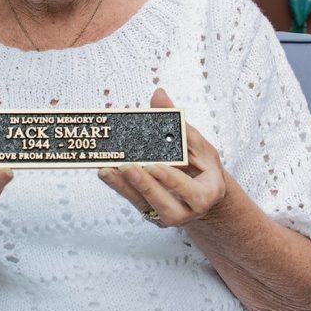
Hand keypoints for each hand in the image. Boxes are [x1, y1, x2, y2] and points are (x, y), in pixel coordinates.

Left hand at [98, 88, 226, 226]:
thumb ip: (179, 123)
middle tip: (127, 167)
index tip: (154, 166)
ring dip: (125, 187)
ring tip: (108, 169)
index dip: (171, 180)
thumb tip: (159, 94)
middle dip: (145, 185)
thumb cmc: (202, 166)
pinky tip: (105, 172)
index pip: (189, 191)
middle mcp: (187, 211)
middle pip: (165, 204)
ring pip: (145, 205)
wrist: (204, 194)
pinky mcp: (151, 214)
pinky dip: (119, 187)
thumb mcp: (199, 144)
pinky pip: (134, 201)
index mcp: (205, 195)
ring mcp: (167, 216)